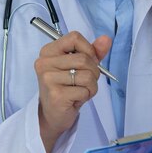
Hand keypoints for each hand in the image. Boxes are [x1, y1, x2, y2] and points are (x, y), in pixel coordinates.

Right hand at [34, 31, 111, 152]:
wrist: (53, 114)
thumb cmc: (66, 87)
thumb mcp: (79, 66)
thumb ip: (93, 52)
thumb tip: (106, 39)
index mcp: (48, 51)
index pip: (74, 37)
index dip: (88, 49)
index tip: (88, 61)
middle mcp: (45, 63)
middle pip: (84, 58)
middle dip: (94, 72)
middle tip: (86, 81)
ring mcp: (48, 79)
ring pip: (87, 75)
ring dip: (91, 86)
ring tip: (81, 90)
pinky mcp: (56, 95)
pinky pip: (84, 90)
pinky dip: (86, 95)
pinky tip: (76, 99)